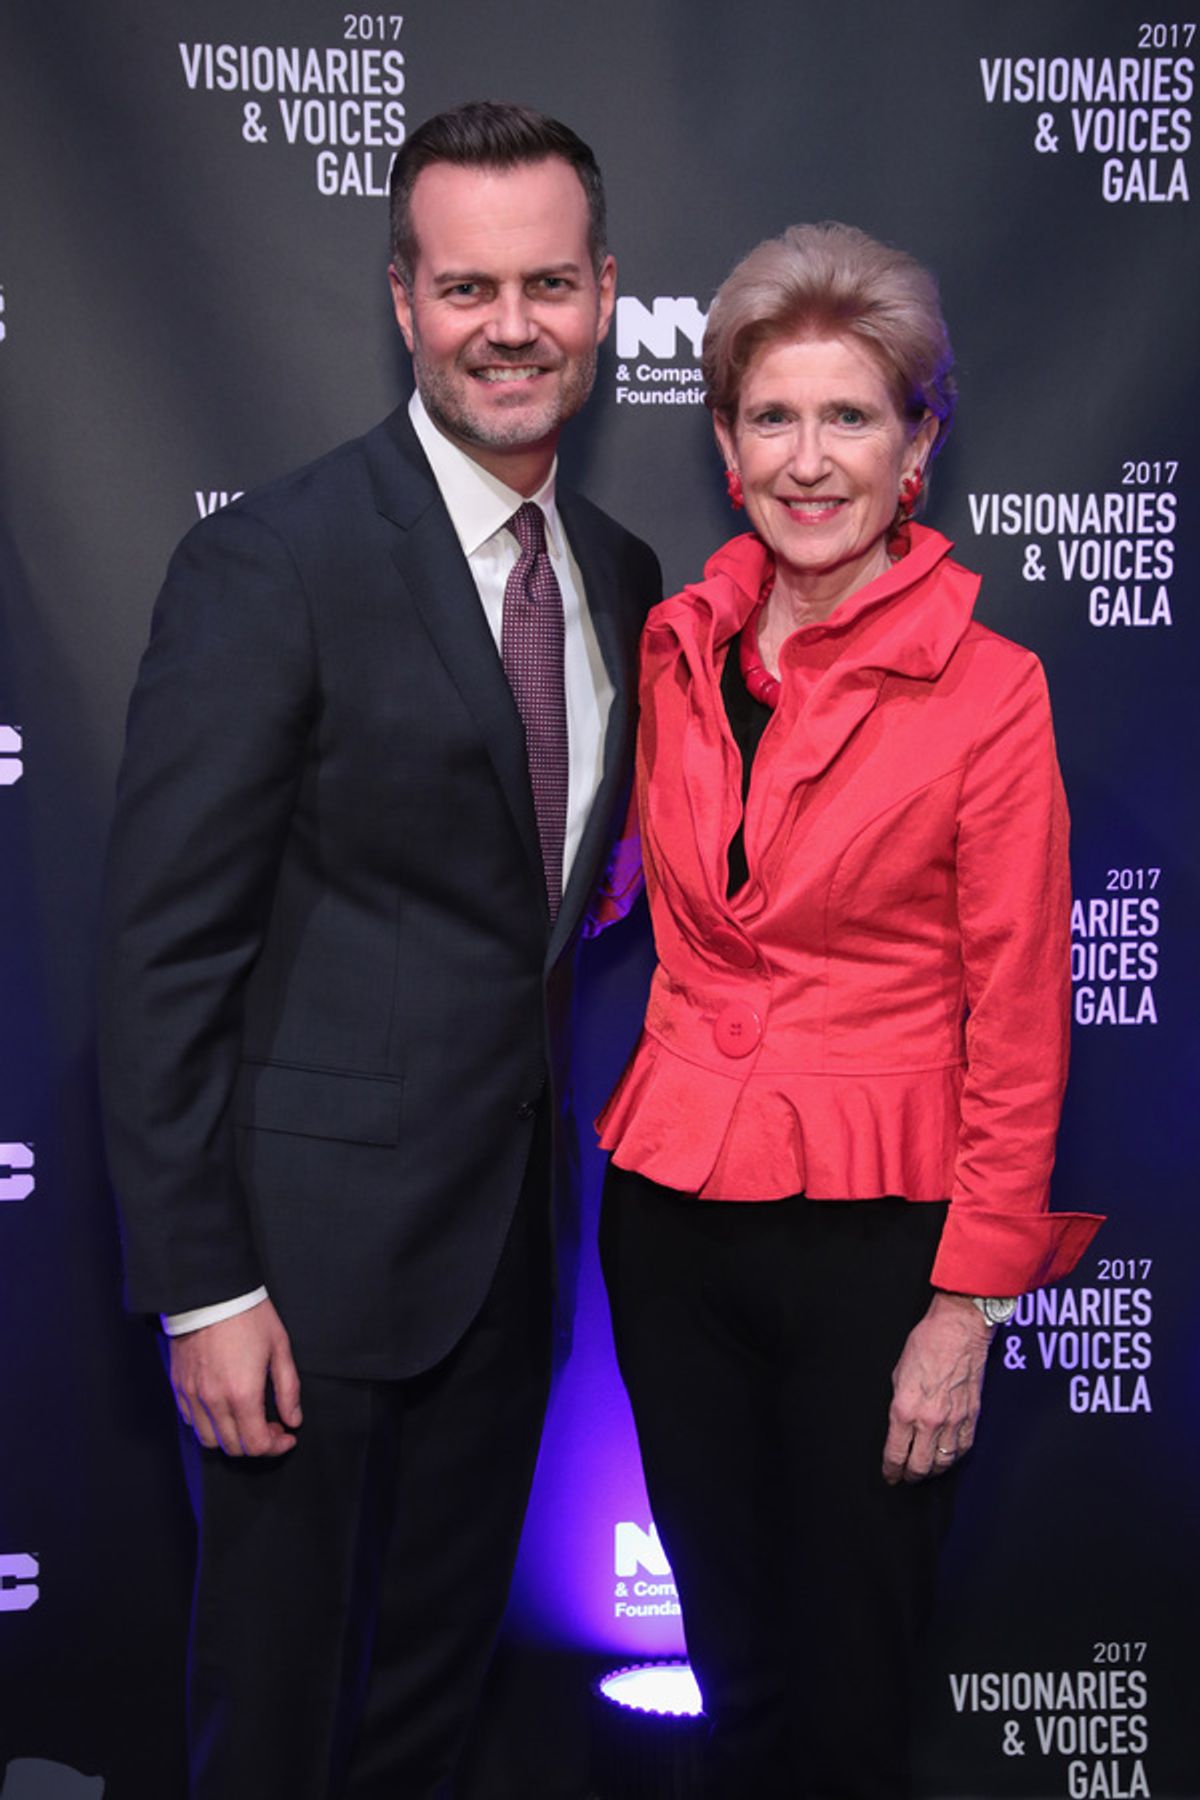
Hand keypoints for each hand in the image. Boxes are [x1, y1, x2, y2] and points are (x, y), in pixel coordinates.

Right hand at [169, 1299, 301, 1456]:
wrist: (210, 1293)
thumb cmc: (249, 1316)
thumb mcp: (280, 1348)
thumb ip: (288, 1389)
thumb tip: (293, 1420)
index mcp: (242, 1393)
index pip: (257, 1444)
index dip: (276, 1447)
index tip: (287, 1435)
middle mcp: (214, 1401)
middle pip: (233, 1447)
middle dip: (257, 1444)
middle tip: (272, 1426)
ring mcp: (192, 1395)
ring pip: (209, 1440)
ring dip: (231, 1439)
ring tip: (247, 1420)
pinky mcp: (179, 1387)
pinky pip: (190, 1422)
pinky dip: (209, 1425)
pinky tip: (224, 1410)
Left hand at [882, 1291, 991, 1484]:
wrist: (958, 1331)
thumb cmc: (925, 1344)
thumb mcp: (898, 1375)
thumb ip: (899, 1404)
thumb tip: (900, 1425)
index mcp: (905, 1409)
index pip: (895, 1454)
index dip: (891, 1470)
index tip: (890, 1475)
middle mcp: (929, 1421)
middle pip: (919, 1466)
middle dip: (909, 1476)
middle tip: (905, 1477)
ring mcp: (953, 1421)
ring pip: (942, 1463)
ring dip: (931, 1471)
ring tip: (924, 1471)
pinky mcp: (971, 1417)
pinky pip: (962, 1449)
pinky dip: (953, 1458)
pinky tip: (946, 1458)